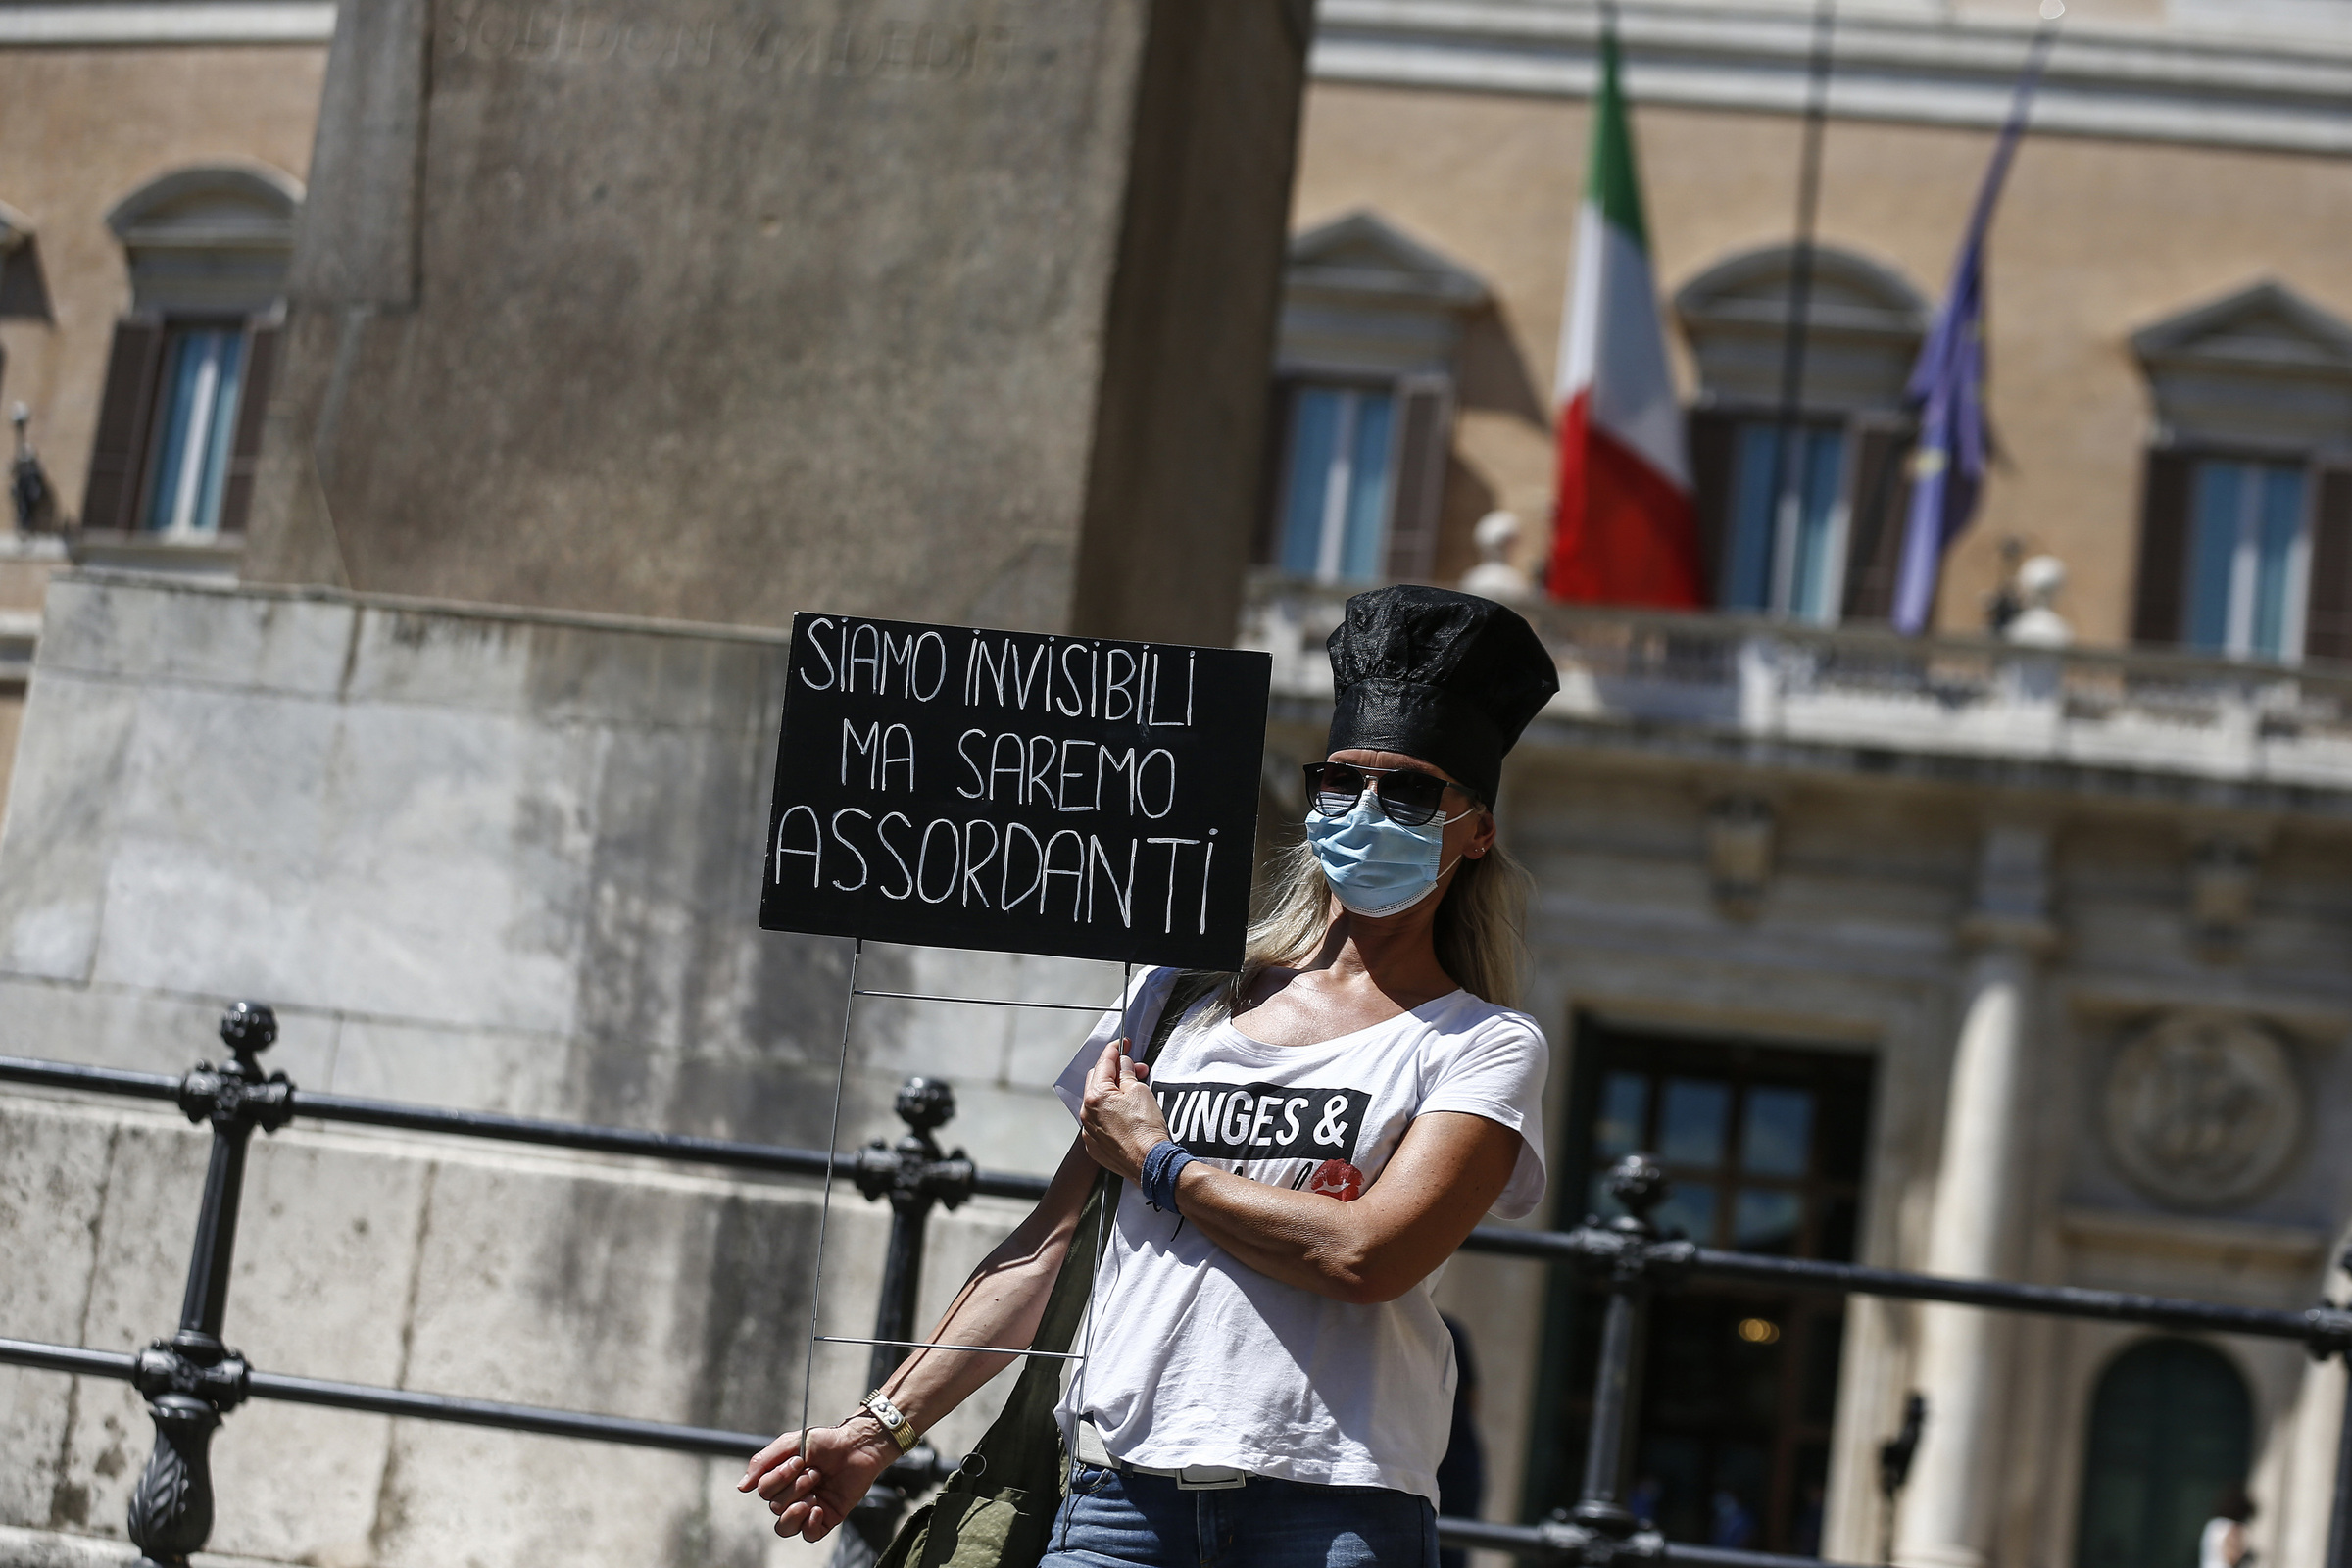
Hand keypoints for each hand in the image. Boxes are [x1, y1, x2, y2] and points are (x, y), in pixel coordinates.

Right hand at [739, 1416, 900, 1540]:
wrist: (858, 1446)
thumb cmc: (826, 1442)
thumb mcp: (791, 1442)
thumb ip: (764, 1461)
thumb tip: (742, 1487)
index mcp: (780, 1480)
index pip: (764, 1491)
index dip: (779, 1478)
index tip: (800, 1461)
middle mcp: (791, 1497)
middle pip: (775, 1506)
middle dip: (795, 1488)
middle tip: (815, 1473)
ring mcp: (807, 1509)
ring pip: (785, 1527)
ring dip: (797, 1509)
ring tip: (815, 1495)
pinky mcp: (825, 1519)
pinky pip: (808, 1536)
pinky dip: (809, 1525)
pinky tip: (818, 1509)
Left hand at [1080, 1040, 1167, 1182]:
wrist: (1150, 1162)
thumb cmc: (1146, 1128)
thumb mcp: (1140, 1091)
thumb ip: (1127, 1074)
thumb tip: (1123, 1065)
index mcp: (1095, 1096)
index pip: (1103, 1064)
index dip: (1115, 1050)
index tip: (1122, 1044)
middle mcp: (1086, 1113)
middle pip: (1096, 1081)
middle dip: (1114, 1072)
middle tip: (1134, 1070)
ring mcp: (1089, 1132)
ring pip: (1096, 1103)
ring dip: (1111, 1094)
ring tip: (1132, 1093)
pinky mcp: (1095, 1147)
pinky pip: (1098, 1123)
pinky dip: (1109, 1114)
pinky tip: (1125, 1115)